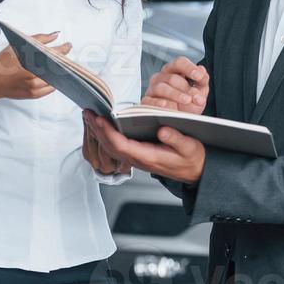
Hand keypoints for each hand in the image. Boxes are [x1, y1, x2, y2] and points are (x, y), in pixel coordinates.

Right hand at [0, 31, 69, 111]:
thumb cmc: (1, 63)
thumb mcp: (17, 46)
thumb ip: (38, 39)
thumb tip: (55, 36)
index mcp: (30, 62)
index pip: (54, 54)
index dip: (63, 49)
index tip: (68, 45)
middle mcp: (33, 77)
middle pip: (57, 68)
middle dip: (62, 60)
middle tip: (63, 54)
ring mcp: (34, 88)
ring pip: (55, 79)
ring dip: (58, 72)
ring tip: (57, 65)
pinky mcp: (33, 95)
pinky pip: (50, 88)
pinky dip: (52, 81)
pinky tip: (51, 75)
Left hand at [84, 112, 205, 183]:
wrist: (196, 171)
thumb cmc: (192, 158)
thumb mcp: (190, 147)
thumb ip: (176, 139)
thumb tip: (162, 131)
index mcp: (150, 158)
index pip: (123, 146)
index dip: (109, 133)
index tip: (99, 120)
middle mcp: (139, 160)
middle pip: (111, 146)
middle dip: (97, 130)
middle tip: (87, 112)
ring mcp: (137, 159)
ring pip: (111, 147)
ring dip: (99, 131)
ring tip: (89, 115)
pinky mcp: (137, 154)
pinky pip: (117, 146)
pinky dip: (106, 134)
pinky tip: (101, 124)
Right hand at [141, 56, 208, 112]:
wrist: (179, 121)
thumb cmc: (188, 105)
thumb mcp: (199, 93)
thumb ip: (202, 81)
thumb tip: (202, 71)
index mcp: (174, 71)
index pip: (179, 63)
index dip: (189, 68)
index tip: (199, 76)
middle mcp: (162, 77)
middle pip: (171, 77)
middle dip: (185, 87)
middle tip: (196, 97)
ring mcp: (153, 89)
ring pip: (161, 87)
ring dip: (176, 95)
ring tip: (186, 101)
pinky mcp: (147, 102)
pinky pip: (149, 100)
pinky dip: (157, 102)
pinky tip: (166, 105)